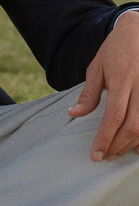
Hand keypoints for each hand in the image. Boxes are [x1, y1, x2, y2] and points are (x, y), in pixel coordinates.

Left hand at [68, 11, 138, 160]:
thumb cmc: (115, 50)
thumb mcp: (97, 67)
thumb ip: (89, 94)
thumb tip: (74, 114)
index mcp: (121, 79)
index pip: (114, 116)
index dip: (105, 138)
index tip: (96, 154)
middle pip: (133, 126)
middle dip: (118, 145)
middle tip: (105, 156)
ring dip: (132, 144)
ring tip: (118, 152)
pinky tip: (137, 146)